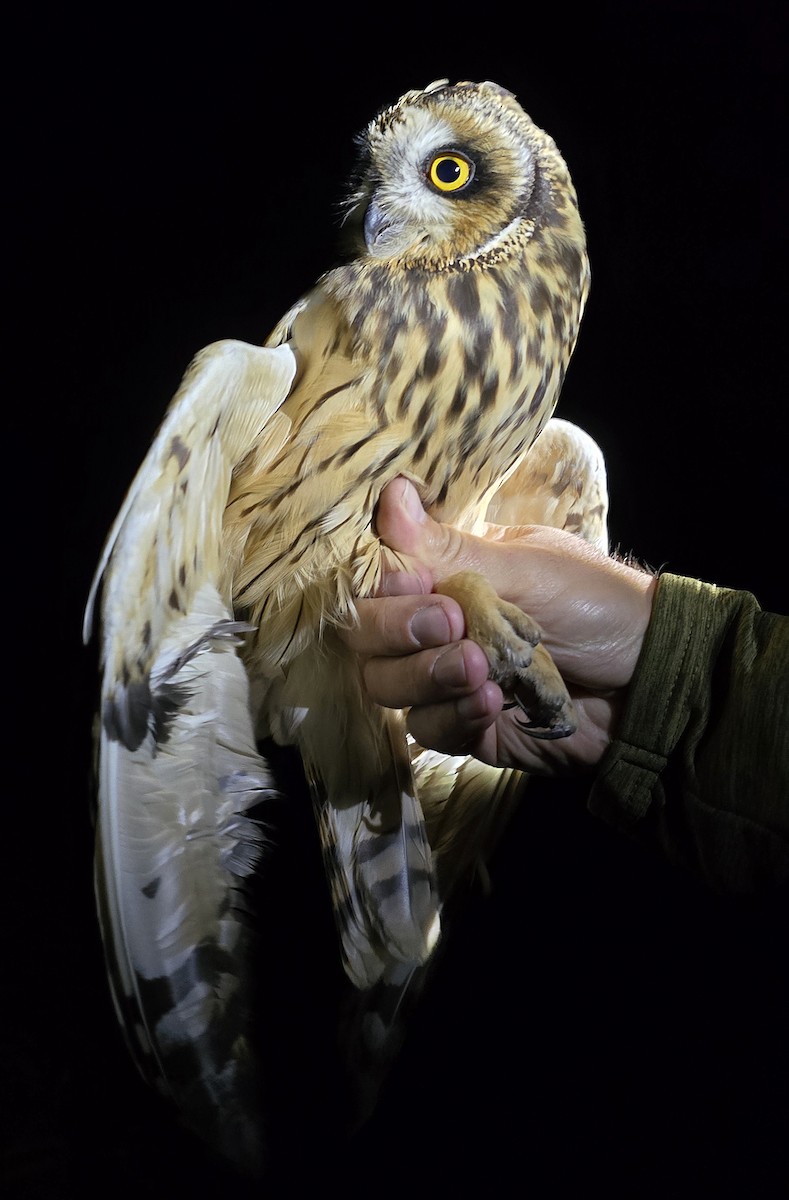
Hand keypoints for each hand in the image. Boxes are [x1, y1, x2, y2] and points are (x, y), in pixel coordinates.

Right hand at [341, 478, 656, 774]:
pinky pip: (429, 727)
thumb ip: (449, 547)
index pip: (378, 577)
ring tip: (480, 668)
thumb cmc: (596, 603)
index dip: (381, 584)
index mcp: (446, 572)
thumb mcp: (525, 567)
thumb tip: (390, 494)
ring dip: (426, 674)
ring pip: (387, 684)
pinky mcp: (466, 726)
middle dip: (396, 629)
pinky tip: (495, 701)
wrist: (649, 680)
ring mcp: (447, 677)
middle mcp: (436, 623)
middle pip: (367, 635)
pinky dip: (454, 713)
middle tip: (449, 622)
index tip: (413, 581)